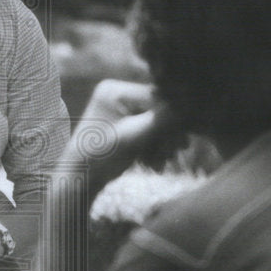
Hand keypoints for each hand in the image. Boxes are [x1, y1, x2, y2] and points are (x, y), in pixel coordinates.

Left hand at [61, 79, 180, 189]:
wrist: (81, 180)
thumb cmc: (100, 157)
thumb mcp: (133, 137)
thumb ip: (161, 120)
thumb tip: (190, 105)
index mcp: (114, 90)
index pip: (155, 97)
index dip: (172, 118)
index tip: (181, 142)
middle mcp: (117, 94)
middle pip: (157, 110)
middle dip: (167, 135)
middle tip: (175, 154)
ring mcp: (121, 109)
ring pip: (156, 123)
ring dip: (162, 144)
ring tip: (160, 163)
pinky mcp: (125, 124)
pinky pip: (149, 132)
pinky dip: (154, 148)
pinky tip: (154, 164)